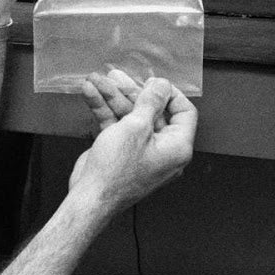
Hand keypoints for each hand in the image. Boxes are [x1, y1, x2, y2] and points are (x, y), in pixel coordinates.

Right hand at [68, 78, 196, 213]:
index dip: (169, 94)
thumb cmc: (116, 171)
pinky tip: (90, 94)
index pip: (184, 112)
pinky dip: (104, 110)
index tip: (152, 82)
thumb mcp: (136, 127)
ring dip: (112, 97)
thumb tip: (162, 85)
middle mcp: (162, 150)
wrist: (90, 198)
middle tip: (117, 76)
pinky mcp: (122, 152)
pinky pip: (117, 126)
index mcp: (177, 147)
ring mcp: (140, 151)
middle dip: (131, 92)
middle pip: (152, 111)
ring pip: (130, 117)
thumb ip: (151, 101)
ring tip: (96, 80)